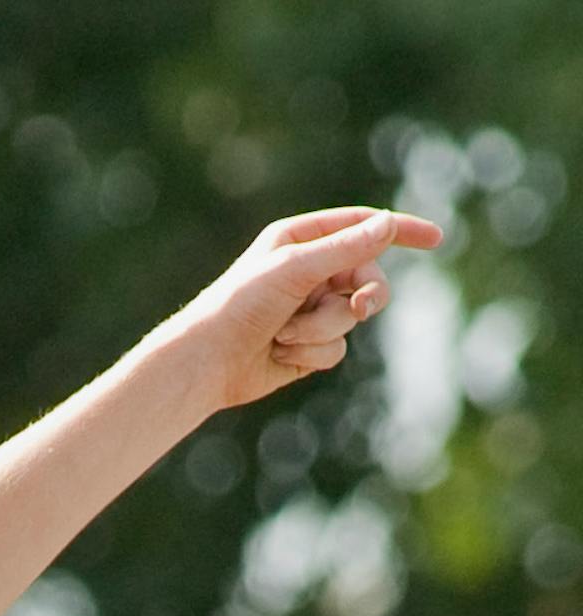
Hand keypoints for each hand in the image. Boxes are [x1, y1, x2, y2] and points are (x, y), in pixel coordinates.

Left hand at [177, 206, 445, 411]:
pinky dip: (312, 352)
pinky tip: (280, 353)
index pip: (363, 227)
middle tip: (361, 305)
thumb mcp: (295, 268)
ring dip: (323, 328)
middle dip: (364, 294)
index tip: (435, 238)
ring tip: (284, 332)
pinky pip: (336, 349)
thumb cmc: (240, 305)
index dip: (399, 232)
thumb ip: (345, 249)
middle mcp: (309, 272)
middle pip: (367, 278)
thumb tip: (388, 224)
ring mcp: (310, 311)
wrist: (208, 362)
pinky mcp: (307, 347)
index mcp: (302, 240)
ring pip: (351, 317)